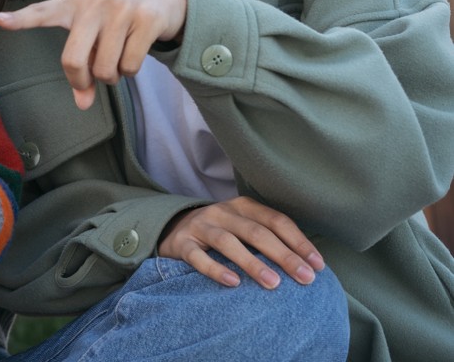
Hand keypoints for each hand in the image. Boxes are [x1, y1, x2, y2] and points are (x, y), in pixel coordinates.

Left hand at [0, 0, 187, 109]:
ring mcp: (120, 9)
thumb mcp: (93, 32)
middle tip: (89, 81)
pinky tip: (135, 51)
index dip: (20, 19)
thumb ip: (82, 65)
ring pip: (105, 69)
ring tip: (117, 58)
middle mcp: (93, 2)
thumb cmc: (116, 17)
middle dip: (81, 80)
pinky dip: (131, 71)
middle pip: (73, 60)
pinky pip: (130, 66)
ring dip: (112, 76)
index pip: (42, 12)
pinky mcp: (146, 19)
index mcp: (72, 3)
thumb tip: (82, 104)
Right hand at [159, 196, 324, 288]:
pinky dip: (215, 269)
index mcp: (243, 207)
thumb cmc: (222, 234)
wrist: (173, 229)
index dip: (298, 242)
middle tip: (305, 278)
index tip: (318, 265)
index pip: (276, 221)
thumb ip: (268, 238)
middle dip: (284, 256)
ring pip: (228, 242)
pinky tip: (233, 283)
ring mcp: (201, 226)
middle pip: (256, 232)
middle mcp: (222, 212)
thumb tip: (308, 265)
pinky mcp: (182, 243)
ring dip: (253, 263)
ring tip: (274, 284)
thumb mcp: (244, 227)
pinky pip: (197, 256)